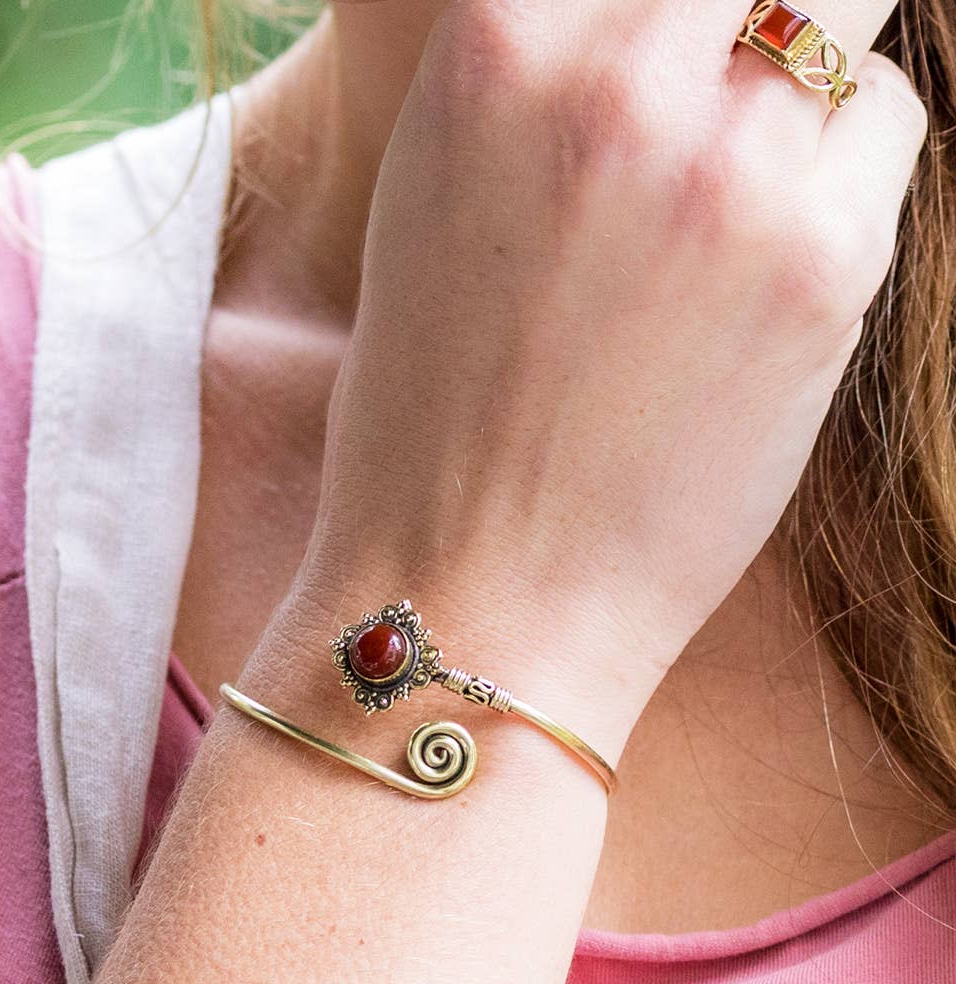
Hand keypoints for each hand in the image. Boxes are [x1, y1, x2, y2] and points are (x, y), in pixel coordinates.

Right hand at [286, 0, 925, 755]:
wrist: (470, 592)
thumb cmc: (431, 423)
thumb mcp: (441, 206)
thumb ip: (546, 85)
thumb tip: (661, 29)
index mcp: (495, 49)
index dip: (682, 1)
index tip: (693, 35)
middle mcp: (615, 80)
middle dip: (765, 9)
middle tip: (745, 79)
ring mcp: (728, 169)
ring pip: (851, 30)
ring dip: (812, 93)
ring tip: (737, 201)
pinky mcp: (824, 266)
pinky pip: (885, 141)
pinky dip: (843, 182)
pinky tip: (765, 274)